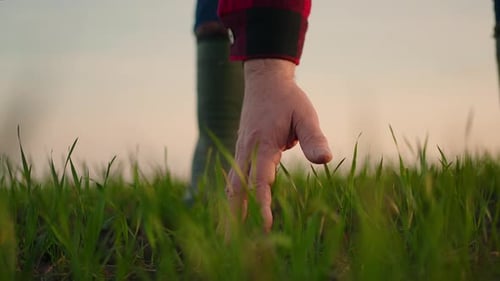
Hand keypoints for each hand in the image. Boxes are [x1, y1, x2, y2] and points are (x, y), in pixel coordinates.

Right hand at [226, 59, 331, 231]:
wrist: (264, 80)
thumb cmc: (288, 99)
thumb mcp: (306, 114)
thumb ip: (314, 137)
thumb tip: (325, 161)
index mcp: (264, 142)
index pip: (260, 180)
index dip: (263, 204)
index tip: (266, 226)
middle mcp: (247, 148)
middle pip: (236, 187)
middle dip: (235, 215)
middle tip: (232, 241)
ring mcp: (241, 148)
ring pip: (231, 182)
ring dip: (230, 206)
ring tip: (230, 231)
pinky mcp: (241, 147)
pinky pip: (234, 174)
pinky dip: (233, 193)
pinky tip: (234, 206)